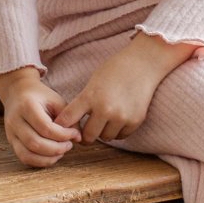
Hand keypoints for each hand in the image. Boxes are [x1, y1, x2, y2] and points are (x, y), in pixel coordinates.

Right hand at [0, 66, 82, 169]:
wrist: (18, 92)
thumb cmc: (41, 97)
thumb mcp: (57, 101)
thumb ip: (69, 118)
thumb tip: (78, 138)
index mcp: (27, 106)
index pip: (46, 128)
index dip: (63, 135)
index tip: (75, 134)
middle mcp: (15, 120)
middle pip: (35, 143)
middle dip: (56, 148)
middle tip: (69, 145)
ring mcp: (10, 133)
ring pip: (28, 154)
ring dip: (48, 158)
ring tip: (61, 151)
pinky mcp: (11, 142)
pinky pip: (24, 158)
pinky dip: (39, 162)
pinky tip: (52, 156)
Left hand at [63, 33, 197, 143]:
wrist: (142, 64)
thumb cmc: (114, 70)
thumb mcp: (93, 82)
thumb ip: (82, 102)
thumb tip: (69, 123)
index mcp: (90, 96)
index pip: (68, 119)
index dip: (62, 126)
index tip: (61, 129)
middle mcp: (105, 109)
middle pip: (88, 136)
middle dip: (86, 134)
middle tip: (86, 130)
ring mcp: (121, 117)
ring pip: (105, 138)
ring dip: (103, 132)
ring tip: (105, 120)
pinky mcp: (135, 121)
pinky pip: (121, 136)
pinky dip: (118, 131)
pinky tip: (119, 118)